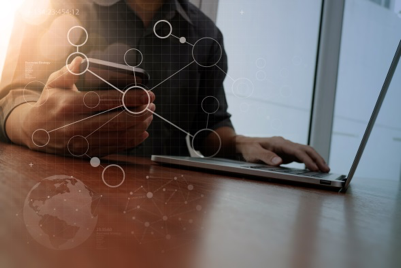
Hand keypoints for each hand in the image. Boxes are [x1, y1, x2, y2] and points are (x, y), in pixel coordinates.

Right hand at [6, 56, 154, 156]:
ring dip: (139, 127)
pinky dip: (132, 141)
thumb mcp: (53, 84)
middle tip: (152, 106)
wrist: (35, 132)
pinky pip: (114, 148)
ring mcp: (81, 143)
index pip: (105, 101)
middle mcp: (75, 126)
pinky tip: (142, 132)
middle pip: (116, 121)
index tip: (147, 94)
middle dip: (139, 113)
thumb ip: (68, 72)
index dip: (129, 98)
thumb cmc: (49, 104)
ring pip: (118, 137)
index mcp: (68, 105)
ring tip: (149, 116)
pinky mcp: (86, 153)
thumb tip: (82, 61)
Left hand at [235, 135, 329, 171]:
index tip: (314, 168)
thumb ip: (266, 157)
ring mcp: (286, 148)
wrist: (244, 144)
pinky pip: (300, 155)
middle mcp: (285, 144)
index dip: (307, 160)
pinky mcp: (286, 152)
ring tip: (324, 169)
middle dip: (317, 158)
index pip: (297, 151)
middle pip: (305, 149)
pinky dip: (309, 160)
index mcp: (279, 143)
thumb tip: (279, 161)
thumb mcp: (254, 154)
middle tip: (326, 169)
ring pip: (305, 151)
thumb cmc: (249, 149)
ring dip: (315, 159)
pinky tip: (314, 167)